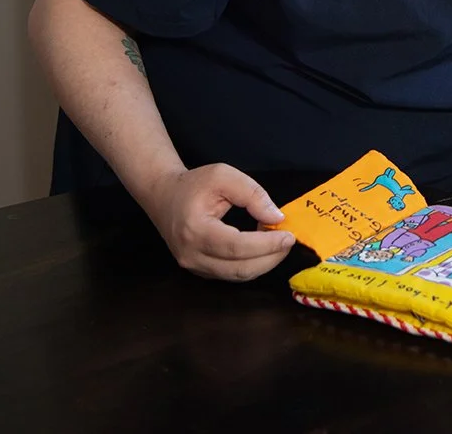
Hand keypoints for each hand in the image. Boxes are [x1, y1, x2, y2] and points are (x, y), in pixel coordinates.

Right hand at [138, 163, 294, 281]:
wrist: (163, 196)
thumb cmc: (194, 184)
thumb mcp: (224, 176)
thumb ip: (252, 194)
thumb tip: (276, 217)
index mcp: (195, 230)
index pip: (236, 246)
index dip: (266, 245)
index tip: (288, 236)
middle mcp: (191, 255)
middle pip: (239, 268)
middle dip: (270, 258)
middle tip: (289, 241)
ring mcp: (193, 266)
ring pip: (237, 276)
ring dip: (263, 263)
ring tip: (277, 242)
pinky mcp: (199, 270)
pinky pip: (230, 274)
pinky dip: (251, 264)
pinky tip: (262, 248)